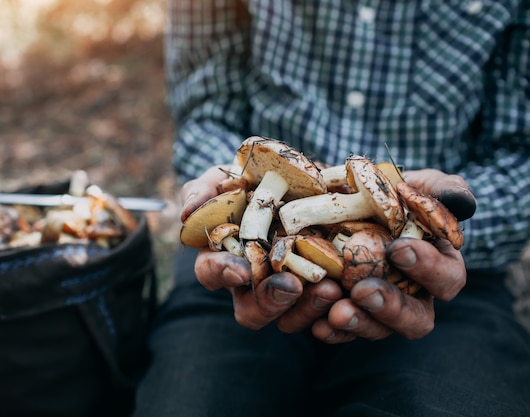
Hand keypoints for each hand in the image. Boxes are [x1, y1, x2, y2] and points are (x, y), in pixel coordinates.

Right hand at [182, 165, 343, 329]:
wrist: (296, 176)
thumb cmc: (248, 179)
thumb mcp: (223, 178)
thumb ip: (202, 191)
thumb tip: (186, 212)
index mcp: (223, 257)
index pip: (212, 274)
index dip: (222, 273)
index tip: (239, 268)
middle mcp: (253, 281)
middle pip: (251, 310)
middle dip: (269, 301)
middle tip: (291, 287)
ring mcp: (286, 287)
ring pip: (288, 317)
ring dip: (306, 307)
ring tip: (329, 289)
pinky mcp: (318, 287)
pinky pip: (323, 308)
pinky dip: (333, 302)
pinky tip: (345, 286)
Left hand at [310, 169, 472, 342]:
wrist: (352, 201)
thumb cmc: (396, 194)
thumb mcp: (421, 185)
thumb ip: (442, 190)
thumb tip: (460, 201)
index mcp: (439, 267)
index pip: (447, 278)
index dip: (428, 269)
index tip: (398, 249)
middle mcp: (413, 295)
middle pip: (415, 318)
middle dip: (390, 307)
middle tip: (364, 291)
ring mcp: (380, 308)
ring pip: (378, 329)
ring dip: (358, 322)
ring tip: (337, 311)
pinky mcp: (350, 311)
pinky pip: (344, 331)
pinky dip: (332, 331)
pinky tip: (318, 326)